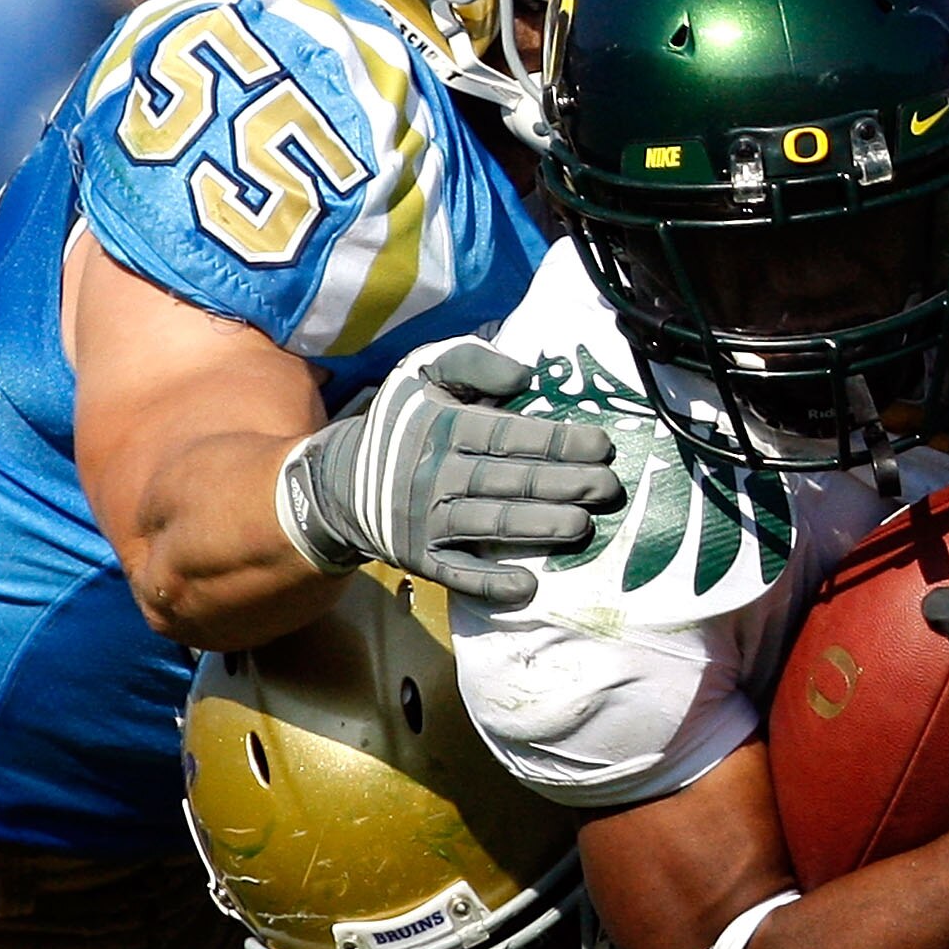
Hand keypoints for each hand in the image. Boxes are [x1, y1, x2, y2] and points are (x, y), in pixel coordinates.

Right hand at [275, 343, 621, 609]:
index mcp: (439, 426)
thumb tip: (525, 376)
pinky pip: (458, 574)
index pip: (506, 434)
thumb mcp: (424, 373)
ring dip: (539, 527)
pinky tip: (528, 586)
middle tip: (609, 488)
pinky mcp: (420, 558)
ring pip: (491, 524)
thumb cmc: (401, 422)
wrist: (338, 481)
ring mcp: (426, 521)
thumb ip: (473, 362)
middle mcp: (433, 474)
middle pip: (508, 480)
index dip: (557, 440)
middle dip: (564, 484)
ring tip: (583, 526)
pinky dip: (491, 583)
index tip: (602, 445)